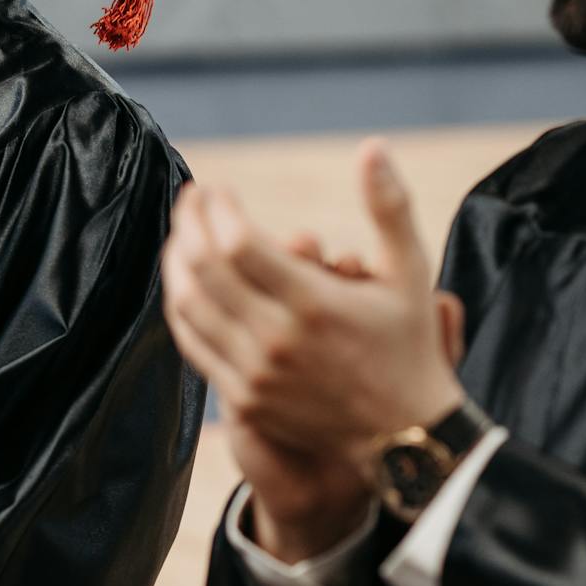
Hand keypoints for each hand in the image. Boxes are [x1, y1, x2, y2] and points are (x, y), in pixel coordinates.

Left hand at [164, 141, 467, 554]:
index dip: (216, 209)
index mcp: (315, 305)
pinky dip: (181, 305)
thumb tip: (372, 147)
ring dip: (175, 262)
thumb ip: (389, 207)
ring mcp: (255, 374)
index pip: (237, 243)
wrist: (406, 438)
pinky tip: (185, 282)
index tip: (216, 188)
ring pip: (187, 306)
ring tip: (182, 234)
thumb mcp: (411, 273)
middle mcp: (278, 341)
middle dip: (187, 224)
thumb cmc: (409, 346)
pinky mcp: (243, 399)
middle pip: (202, 270)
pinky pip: (193, 343)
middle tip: (190, 200)